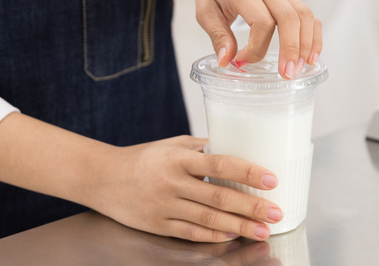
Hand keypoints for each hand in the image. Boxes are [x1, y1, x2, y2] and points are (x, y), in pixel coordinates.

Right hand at [90, 135, 283, 241]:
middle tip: (276, 213)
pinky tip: (232, 234)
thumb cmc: (142, 158)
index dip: (247, 172)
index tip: (271, 180)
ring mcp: (164, 206)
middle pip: (219, 197)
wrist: (102, 178)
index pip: (220, 164)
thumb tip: (236, 146)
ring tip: (262, 230)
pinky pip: (191, 232)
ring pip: (209, 219)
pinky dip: (214, 234)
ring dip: (240, 226)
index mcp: (178, 158)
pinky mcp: (158, 225)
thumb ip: (202, 148)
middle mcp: (172, 182)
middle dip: (252, 207)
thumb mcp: (172, 144)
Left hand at [195, 0, 322, 78]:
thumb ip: (217, 35)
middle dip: (291, 49)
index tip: (241, 62)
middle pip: (289, 18)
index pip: (261, 22)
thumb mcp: (204, 9)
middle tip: (286, 74)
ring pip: (304, 16)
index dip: (255, 48)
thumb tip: (226, 61)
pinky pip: (310, 16)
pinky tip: (311, 57)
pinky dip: (314, 37)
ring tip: (300, 70)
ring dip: (306, 45)